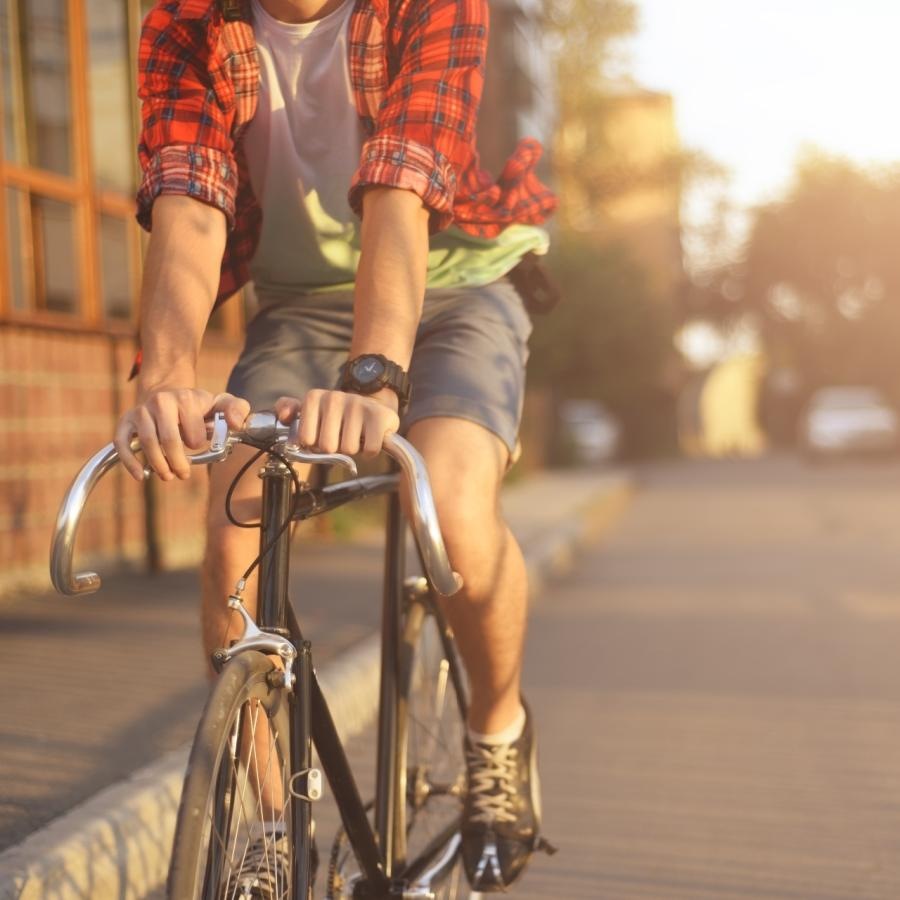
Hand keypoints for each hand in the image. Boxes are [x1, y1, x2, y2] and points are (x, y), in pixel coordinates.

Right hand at [114, 387, 249, 481]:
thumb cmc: (197, 406)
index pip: (193, 433)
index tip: (199, 446)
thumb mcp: (221, 404)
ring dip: (159, 465)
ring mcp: (141, 411)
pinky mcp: (125, 421)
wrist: (167, 394)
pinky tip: (141, 476)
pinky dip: (130, 462)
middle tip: (183, 473)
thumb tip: (236, 424)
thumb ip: (236, 409)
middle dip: (178, 463)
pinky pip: (122, 442)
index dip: (197, 445)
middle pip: (169, 440)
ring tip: (168, 475)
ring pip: (147, 443)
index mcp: (185, 398)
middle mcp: (160, 401)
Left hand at [274, 389, 399, 459]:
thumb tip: (283, 416)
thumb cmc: (338, 417)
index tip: (322, 434)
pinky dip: (370, 451)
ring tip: (356, 435)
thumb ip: (288, 410)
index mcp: (313, 397)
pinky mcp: (379, 416)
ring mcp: (357, 405)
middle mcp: (334, 397)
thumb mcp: (311, 411)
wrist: (372, 407)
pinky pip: (369, 449)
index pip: (305, 439)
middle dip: (335, 448)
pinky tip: (368, 438)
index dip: (315, 444)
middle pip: (327, 446)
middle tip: (341, 436)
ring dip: (353, 449)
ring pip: (348, 449)